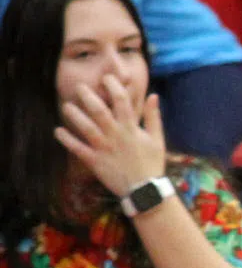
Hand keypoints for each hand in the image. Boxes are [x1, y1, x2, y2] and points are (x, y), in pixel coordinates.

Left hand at [56, 75, 167, 197]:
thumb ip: (153, 116)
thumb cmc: (152, 163)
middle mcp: (115, 135)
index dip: (113, 87)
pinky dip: (67, 140)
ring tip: (66, 105)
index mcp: (131, 128)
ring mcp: (103, 148)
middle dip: (88, 97)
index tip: (107, 78)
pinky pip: (78, 148)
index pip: (122, 101)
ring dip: (75, 116)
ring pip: (86, 128)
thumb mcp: (157, 138)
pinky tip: (58, 131)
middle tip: (79, 87)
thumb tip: (152, 95)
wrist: (144, 189)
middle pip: (99, 111)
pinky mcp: (95, 161)